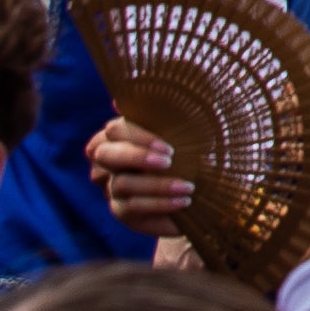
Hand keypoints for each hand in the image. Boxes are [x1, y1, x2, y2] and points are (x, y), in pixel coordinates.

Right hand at [84, 114, 194, 237]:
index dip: (137, 137)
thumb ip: (162, 111)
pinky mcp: (122, 212)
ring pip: (121, 184)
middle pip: (105, 155)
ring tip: (188, 187)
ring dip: (157, 186)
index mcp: (119, 136)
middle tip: (168, 162)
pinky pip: (132, 209)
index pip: (114, 130)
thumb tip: (124, 99)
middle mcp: (108, 161)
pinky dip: (159, 206)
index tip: (168, 147)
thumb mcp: (183, 128)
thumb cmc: (190, 149)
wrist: (204, 186)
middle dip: (137, 157)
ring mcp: (112, 188)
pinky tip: (183, 203)